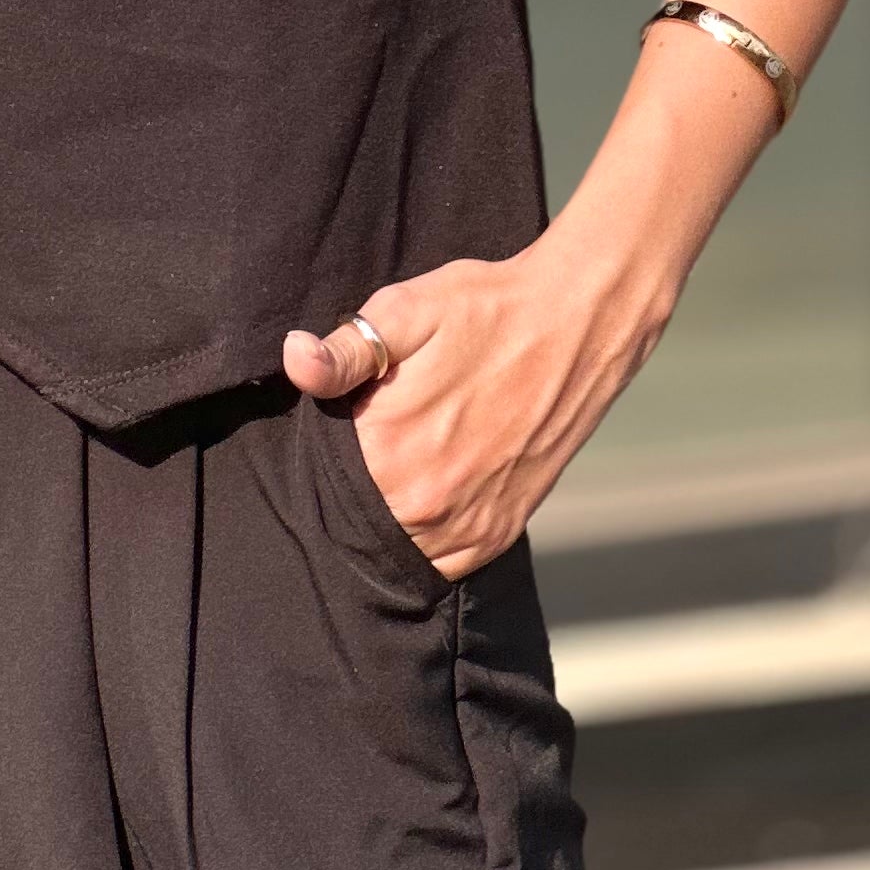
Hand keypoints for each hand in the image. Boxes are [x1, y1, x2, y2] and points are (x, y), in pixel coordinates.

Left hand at [280, 228, 657, 580]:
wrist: (576, 325)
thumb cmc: (485, 309)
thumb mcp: (405, 311)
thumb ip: (345, 350)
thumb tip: (294, 360)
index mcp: (387, 449)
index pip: (321, 475)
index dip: (324, 447)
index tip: (343, 420)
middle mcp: (424, 504)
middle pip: (356, 515)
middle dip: (353, 485)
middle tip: (378, 437)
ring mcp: (466, 526)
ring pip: (398, 544)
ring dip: (389, 516)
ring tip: (405, 463)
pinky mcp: (498, 533)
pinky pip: (443, 560)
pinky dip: (428, 538)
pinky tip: (429, 496)